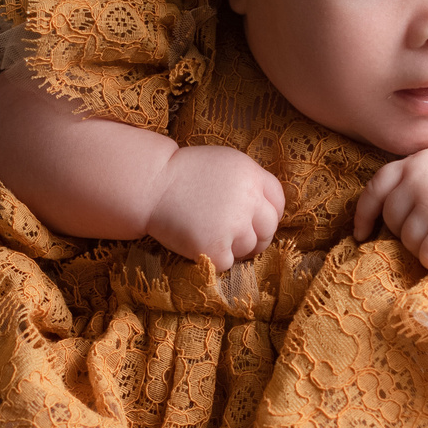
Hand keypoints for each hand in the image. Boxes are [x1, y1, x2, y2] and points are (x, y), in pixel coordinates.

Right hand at [145, 145, 285, 270]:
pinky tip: (198, 242)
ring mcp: (234, 226)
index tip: (255, 221)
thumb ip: (248, 183)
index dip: (268, 214)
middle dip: (256, 236)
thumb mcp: (224, 164)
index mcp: (252, 175)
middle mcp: (249, 201)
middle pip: (269, 229)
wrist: (149, 186)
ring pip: (249, 249)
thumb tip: (265, 210)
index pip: (278, 202)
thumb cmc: (182, 173)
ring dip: (233, 247)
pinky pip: (228, 263)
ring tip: (208, 233)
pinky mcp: (216, 249)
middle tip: (234, 236)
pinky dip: (214, 258)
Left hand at [353, 148, 427, 270]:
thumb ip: (411, 182)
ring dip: (424, 247)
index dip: (365, 213)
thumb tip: (370, 218)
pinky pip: (427, 256)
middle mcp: (421, 176)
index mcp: (417, 161)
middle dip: (407, 232)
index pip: (376, 187)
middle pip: (391, 219)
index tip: (362, 234)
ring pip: (407, 241)